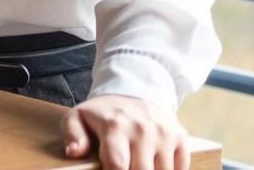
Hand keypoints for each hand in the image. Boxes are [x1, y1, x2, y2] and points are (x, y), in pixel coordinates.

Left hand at [62, 94, 190, 169]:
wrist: (134, 92)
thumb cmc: (102, 113)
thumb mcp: (78, 117)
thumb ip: (73, 135)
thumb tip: (74, 153)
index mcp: (115, 127)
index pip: (118, 166)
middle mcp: (143, 130)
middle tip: (122, 167)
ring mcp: (164, 134)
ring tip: (135, 164)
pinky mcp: (180, 137)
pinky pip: (180, 168)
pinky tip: (153, 164)